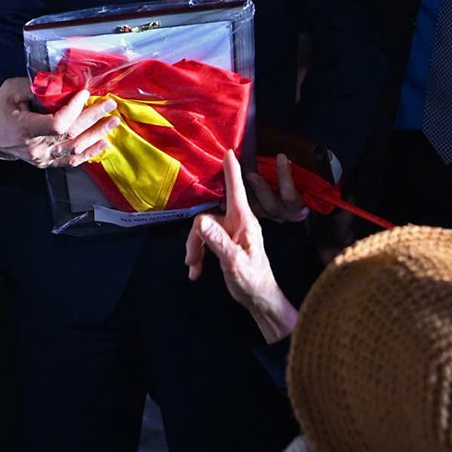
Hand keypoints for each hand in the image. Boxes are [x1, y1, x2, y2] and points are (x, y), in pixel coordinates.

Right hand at [0, 77, 118, 167]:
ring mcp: (42, 158)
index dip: (74, 110)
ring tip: (113, 122)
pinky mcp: (46, 163)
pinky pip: (71, 161)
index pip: (57, 124)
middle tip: (110, 105)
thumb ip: (34, 85)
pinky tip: (103, 144)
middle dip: (94, 118)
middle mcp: (36, 147)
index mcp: (25, 128)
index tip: (84, 94)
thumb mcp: (11, 90)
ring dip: (96, 135)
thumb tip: (59, 80)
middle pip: (71, 135)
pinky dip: (89, 153)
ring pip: (75, 149)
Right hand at [188, 151, 298, 342]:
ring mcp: (231, 233)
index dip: (231, 171)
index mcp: (244, 222)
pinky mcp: (226, 244)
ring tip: (194, 268)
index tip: (229, 152)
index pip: (236, 191)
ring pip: (203, 231)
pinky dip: (199, 255)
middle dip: (196, 237)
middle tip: (191, 260)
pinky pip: (206, 241)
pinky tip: (196, 272)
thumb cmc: (253, 281)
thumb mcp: (234, 262)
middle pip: (207, 217)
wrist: (259, 300)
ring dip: (195, 249)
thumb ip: (218, 242)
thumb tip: (200, 223)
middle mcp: (238, 223)